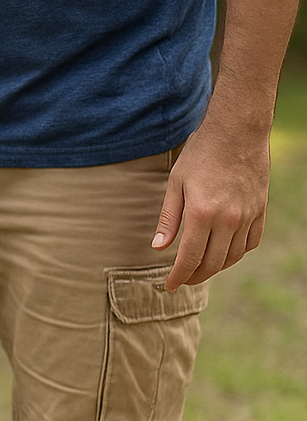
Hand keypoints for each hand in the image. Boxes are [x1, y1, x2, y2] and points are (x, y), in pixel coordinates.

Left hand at [152, 117, 269, 290]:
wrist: (237, 134)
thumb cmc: (200, 156)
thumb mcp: (175, 184)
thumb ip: (168, 218)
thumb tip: (158, 247)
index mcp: (202, 214)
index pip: (190, 258)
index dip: (178, 276)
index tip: (169, 286)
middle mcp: (228, 219)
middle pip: (212, 263)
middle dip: (195, 276)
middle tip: (181, 280)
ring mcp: (248, 216)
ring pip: (233, 257)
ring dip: (215, 268)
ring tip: (200, 269)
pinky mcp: (260, 211)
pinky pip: (251, 243)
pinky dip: (236, 254)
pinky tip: (224, 252)